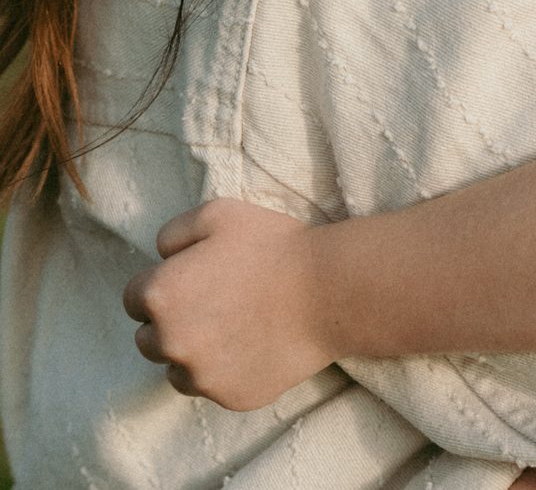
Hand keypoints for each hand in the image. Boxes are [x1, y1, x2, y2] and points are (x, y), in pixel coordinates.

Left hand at [123, 198, 335, 409]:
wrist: (327, 291)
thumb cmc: (272, 246)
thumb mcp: (217, 213)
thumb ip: (172, 233)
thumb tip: (159, 257)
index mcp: (160, 295)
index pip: (133, 298)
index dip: (162, 284)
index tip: (190, 279)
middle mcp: (170, 342)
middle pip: (149, 338)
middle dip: (171, 321)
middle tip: (212, 301)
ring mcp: (200, 376)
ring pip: (177, 368)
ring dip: (192, 351)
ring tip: (232, 324)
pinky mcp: (228, 397)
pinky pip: (210, 387)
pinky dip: (222, 369)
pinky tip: (251, 343)